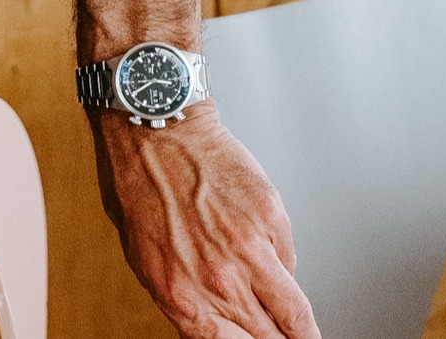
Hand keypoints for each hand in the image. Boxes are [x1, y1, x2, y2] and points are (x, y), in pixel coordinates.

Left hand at [92, 109, 318, 338]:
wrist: (152, 127)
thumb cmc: (136, 182)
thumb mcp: (143, 255)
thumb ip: (182, 292)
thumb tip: (211, 319)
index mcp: (181, 294)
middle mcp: (218, 279)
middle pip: (267, 336)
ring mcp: (249, 249)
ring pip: (294, 309)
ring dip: (305, 328)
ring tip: (309, 334)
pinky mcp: (271, 217)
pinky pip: (289, 258)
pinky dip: (284, 264)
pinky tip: (274, 259)